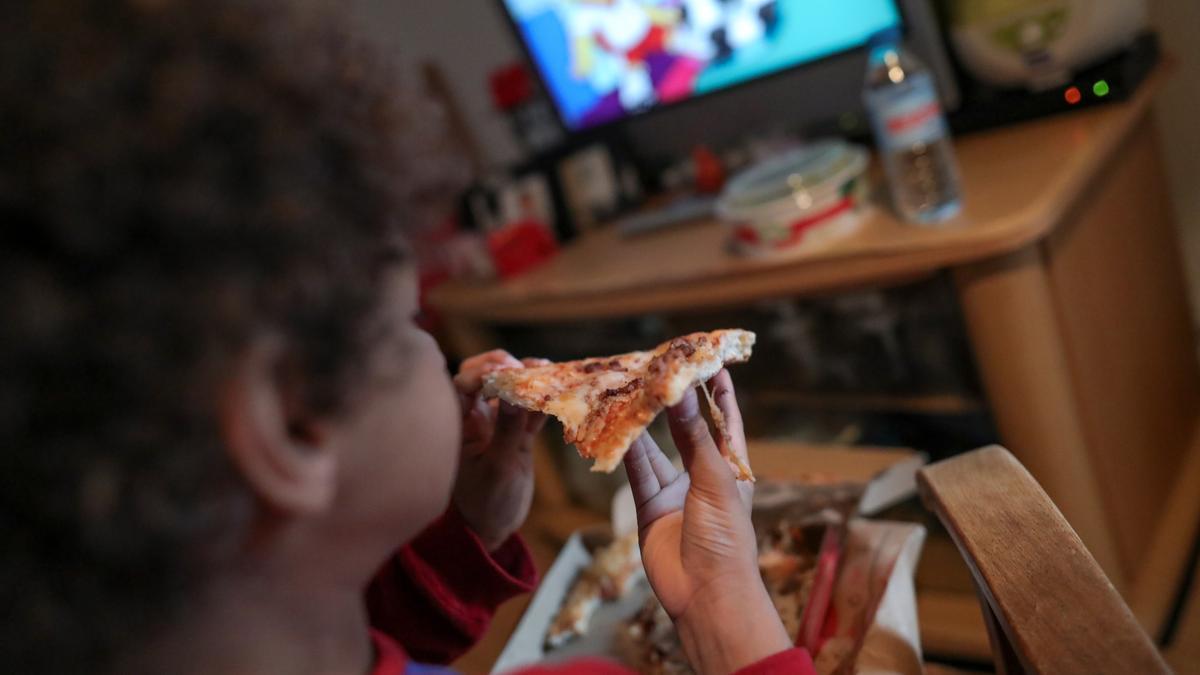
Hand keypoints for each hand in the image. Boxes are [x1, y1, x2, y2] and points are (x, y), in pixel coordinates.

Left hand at [451, 350, 546, 550]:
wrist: (494, 527)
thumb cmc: (486, 502)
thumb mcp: (499, 468)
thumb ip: (507, 431)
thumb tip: (513, 394)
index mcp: (460, 424)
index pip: (462, 385)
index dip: (481, 371)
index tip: (504, 371)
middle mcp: (476, 418)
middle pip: (484, 377)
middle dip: (503, 365)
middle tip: (522, 367)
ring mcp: (498, 425)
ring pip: (511, 390)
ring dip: (528, 378)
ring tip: (547, 369)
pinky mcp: (518, 435)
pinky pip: (530, 409)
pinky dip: (542, 398)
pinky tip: (557, 388)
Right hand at [625, 370, 791, 674]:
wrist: (707, 597)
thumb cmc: (726, 539)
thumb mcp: (714, 481)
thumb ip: (694, 437)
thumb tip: (683, 391)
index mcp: (732, 469)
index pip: (726, 421)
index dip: (719, 392)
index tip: (710, 361)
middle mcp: (704, 477)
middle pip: (686, 432)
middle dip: (673, 403)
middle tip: (656, 369)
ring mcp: (676, 493)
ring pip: (656, 450)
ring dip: (643, 425)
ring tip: (628, 391)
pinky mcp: (650, 509)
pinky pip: (637, 473)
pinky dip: (627, 452)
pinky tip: (616, 427)